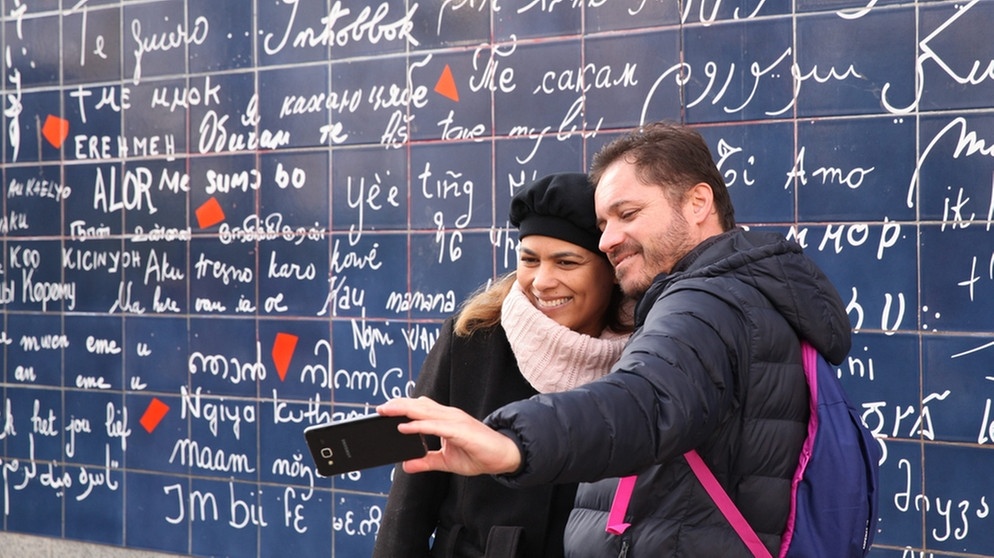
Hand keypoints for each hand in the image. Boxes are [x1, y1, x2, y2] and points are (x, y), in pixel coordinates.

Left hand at [377, 397, 521, 475]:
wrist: (504, 456)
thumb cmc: (478, 454)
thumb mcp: (446, 461)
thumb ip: (427, 461)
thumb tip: (406, 465)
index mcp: (446, 420)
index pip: (420, 408)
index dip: (402, 407)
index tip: (384, 409)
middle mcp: (449, 416)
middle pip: (419, 405)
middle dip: (398, 405)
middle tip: (379, 408)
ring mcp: (454, 421)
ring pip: (424, 411)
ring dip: (404, 410)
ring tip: (386, 411)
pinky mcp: (460, 430)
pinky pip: (434, 426)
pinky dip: (418, 426)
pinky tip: (404, 427)